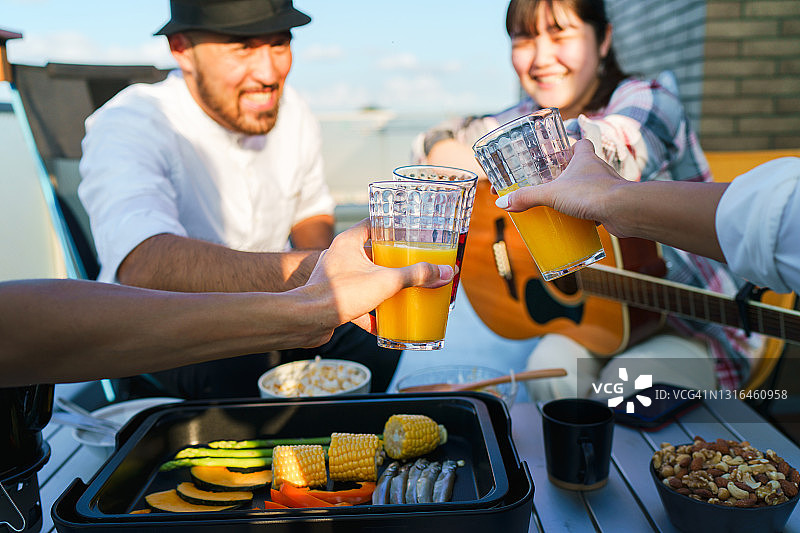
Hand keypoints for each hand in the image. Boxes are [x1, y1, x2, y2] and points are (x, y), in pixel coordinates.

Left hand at [303, 219, 454, 334]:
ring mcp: (335, 278)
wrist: (307, 320)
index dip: (393, 225)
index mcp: (349, 241)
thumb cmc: (340, 293)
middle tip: (413, 262)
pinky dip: (371, 311)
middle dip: (393, 260)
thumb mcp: (386, 281)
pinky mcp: (334, 299)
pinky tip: (386, 323)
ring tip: (403, 290)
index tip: (411, 230)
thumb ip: (415, 275)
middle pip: (372, 252)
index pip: (373, 222)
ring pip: (365, 278)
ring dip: (383, 285)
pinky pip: (357, 302)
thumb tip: (444, 272)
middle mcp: (340, 256)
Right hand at [493, 139, 633, 236]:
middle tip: (553, 183)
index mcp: (584, 158)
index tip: (558, 155)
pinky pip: (597, 206)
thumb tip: (502, 202)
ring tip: (562, 204)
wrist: (623, 210)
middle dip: (569, 174)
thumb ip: (527, 197)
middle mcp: (598, 169)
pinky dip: (587, 212)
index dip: (570, 147)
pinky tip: (577, 221)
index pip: (579, 144)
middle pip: (583, 166)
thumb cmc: (591, 193)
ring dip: (579, 194)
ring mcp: (607, 187)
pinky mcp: (612, 204)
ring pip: (590, 187)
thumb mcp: (551, 194)